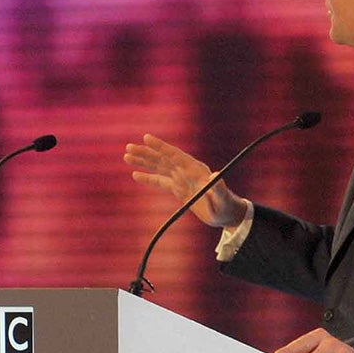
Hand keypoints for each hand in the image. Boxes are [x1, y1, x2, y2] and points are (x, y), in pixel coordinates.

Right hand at [123, 134, 243, 227]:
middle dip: (146, 153)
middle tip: (128, 147)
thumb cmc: (226, 207)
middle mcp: (187, 171)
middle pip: (163, 159)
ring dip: (144, 161)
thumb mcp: (223, 200)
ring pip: (159, 167)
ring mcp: (182, 179)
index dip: (161, 146)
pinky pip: (161, 181)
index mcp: (195, 170)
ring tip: (126, 156)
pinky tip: (135, 174)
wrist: (227, 214)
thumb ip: (219, 188)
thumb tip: (215, 176)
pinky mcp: (179, 188)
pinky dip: (148, 178)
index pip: (175, 155)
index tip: (146, 138)